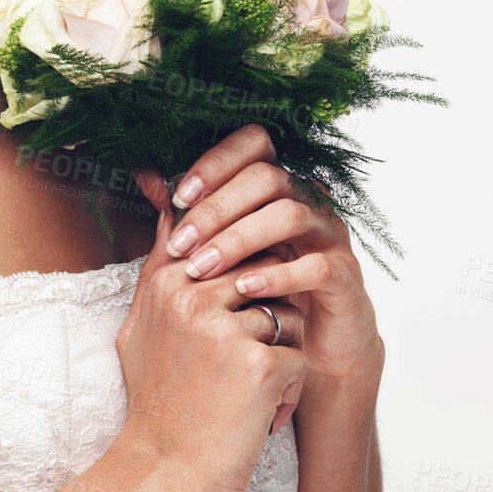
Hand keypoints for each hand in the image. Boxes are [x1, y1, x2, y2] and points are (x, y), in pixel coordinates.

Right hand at [113, 198, 308, 491]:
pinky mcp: (259, 364)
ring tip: (253, 385)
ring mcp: (224, 329)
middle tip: (251, 349)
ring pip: (287, 310)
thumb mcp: (142, 325)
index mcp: (163, 283)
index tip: (245, 288)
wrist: (168, 466)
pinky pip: (298, 355)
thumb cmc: (157, 399)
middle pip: (262, 270)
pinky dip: (290, 388)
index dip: (244, 260)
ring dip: (283, 348)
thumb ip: (161, 268)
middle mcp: (190, 297)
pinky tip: (262, 411)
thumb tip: (172, 212)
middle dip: (270, 305)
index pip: (220, 238)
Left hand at [141, 124, 384, 383]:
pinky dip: (278, 275)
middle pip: (266, 177)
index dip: (215, 162)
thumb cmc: (256, 290)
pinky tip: (244, 289)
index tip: (179, 196)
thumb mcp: (218, 249)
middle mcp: (308, 201)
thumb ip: (188, 213)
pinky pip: (317, 265)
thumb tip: (145, 176)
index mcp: (277, 186)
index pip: (254, 144)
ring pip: (289, 215)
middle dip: (216, 209)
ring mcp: (331, 236)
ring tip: (202, 268)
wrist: (307, 347)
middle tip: (181, 243)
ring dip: (238, 239)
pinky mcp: (347, 276)